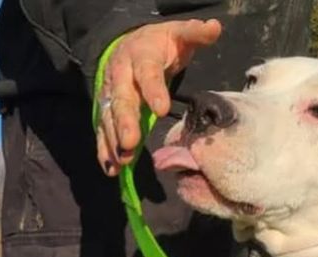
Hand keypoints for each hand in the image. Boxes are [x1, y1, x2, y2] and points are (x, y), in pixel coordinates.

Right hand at [96, 18, 221, 175]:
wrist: (129, 43)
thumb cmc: (160, 45)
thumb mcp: (178, 34)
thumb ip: (195, 33)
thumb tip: (214, 27)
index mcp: (141, 56)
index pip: (147, 73)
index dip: (153, 90)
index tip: (161, 109)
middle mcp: (121, 74)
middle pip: (123, 99)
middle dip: (125, 122)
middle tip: (131, 143)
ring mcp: (111, 93)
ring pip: (109, 117)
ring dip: (113, 140)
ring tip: (122, 160)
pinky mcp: (107, 109)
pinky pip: (103, 129)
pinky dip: (105, 148)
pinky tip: (111, 168)